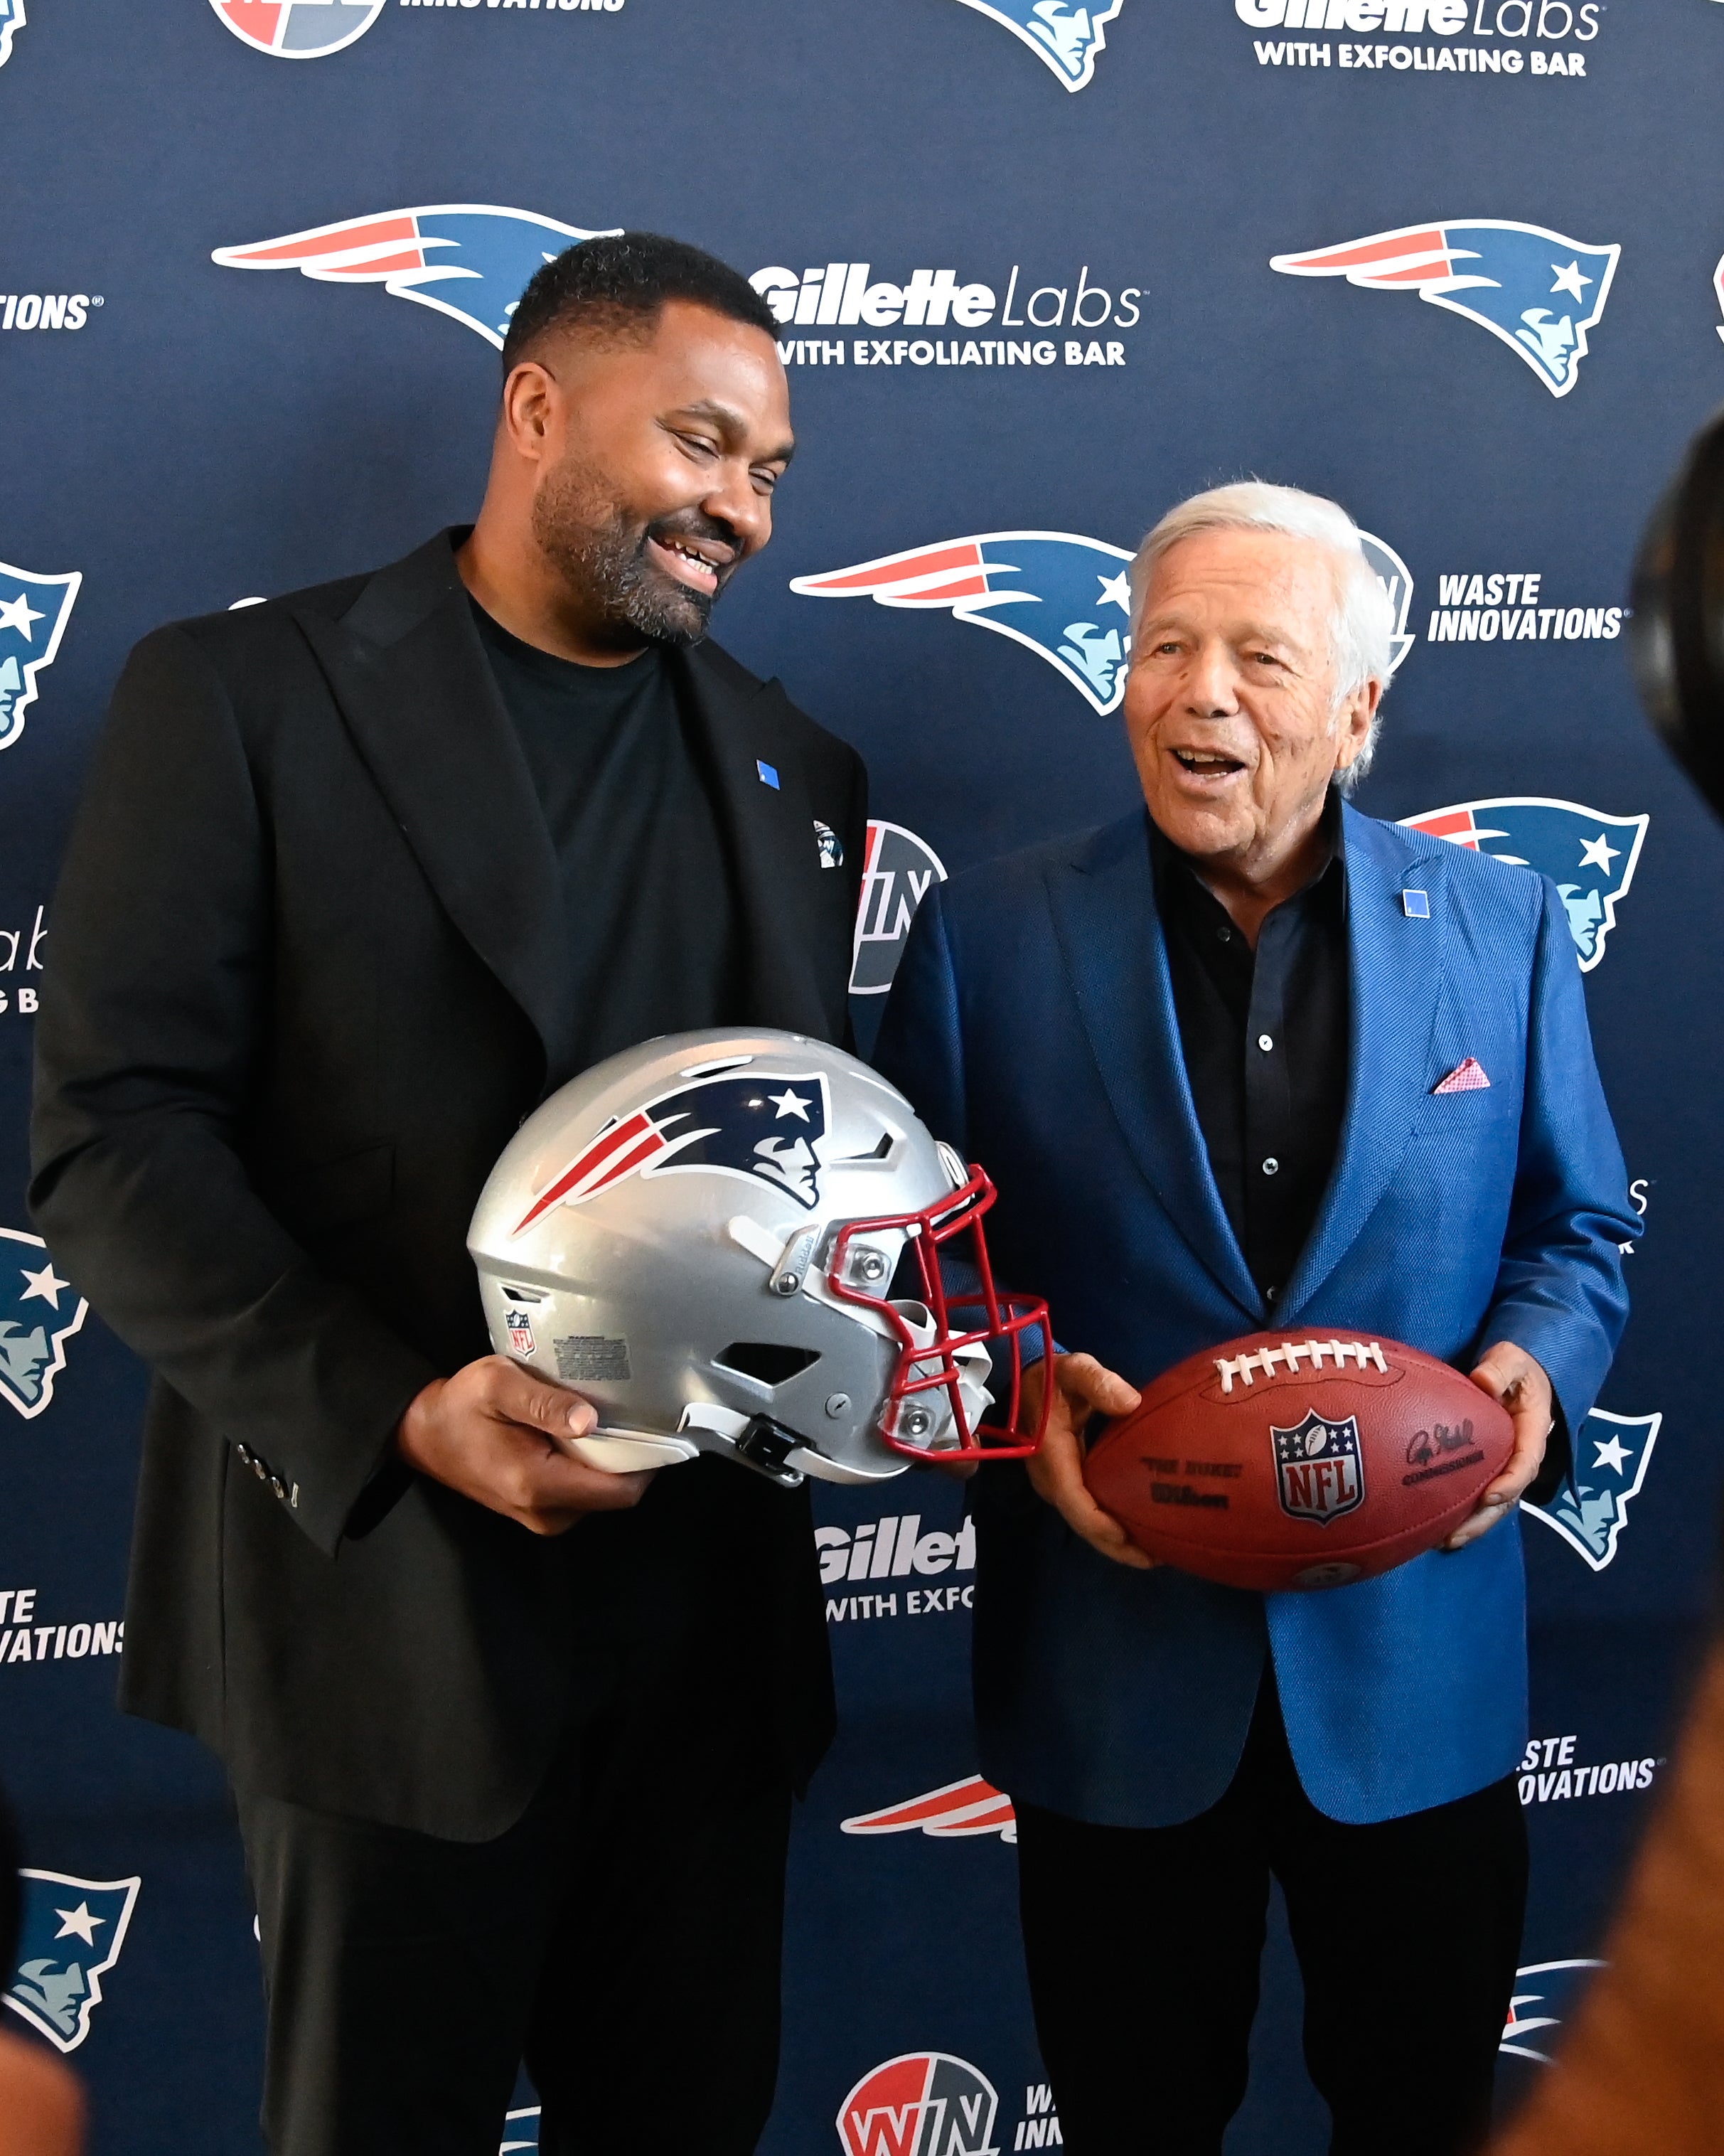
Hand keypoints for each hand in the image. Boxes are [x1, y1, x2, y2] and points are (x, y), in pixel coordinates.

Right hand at [396, 1355, 655, 1535]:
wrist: (423, 1434)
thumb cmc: (460, 1405)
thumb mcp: (498, 1385)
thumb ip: (544, 1402)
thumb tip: (591, 1420)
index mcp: (537, 1483)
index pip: (618, 1491)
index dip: (648, 1463)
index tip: (661, 1428)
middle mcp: (543, 1512)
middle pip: (615, 1495)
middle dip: (631, 1459)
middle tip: (635, 1415)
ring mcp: (540, 1517)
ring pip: (600, 1496)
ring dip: (611, 1464)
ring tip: (610, 1421)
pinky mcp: (537, 1512)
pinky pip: (582, 1494)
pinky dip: (591, 1469)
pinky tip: (585, 1438)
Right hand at [1023, 1352, 1156, 1569]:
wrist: (1022, 1381)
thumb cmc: (1051, 1377)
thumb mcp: (1074, 1370)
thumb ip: (1099, 1382)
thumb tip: (1132, 1403)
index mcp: (1052, 1456)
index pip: (1075, 1500)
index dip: (1101, 1525)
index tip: (1131, 1540)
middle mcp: (1051, 1479)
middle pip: (1083, 1523)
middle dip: (1116, 1546)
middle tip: (1157, 1559)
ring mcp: (1055, 1485)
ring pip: (1084, 1522)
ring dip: (1115, 1542)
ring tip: (1154, 1552)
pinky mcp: (1064, 1484)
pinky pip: (1086, 1512)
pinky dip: (1110, 1527)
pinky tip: (1136, 1531)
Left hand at [1442, 1340, 1552, 1550]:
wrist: (1520, 1373)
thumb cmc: (1515, 1367)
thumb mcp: (1511, 1359)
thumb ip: (1499, 1369)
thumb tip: (1481, 1383)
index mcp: (1532, 1431)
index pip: (1526, 1462)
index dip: (1510, 1482)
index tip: (1488, 1495)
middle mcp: (1522, 1455)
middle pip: (1508, 1496)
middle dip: (1483, 1519)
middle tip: (1453, 1536)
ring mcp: (1507, 1465)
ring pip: (1495, 1504)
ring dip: (1473, 1524)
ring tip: (1442, 1542)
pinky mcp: (1491, 1469)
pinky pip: (1481, 1495)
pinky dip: (1465, 1513)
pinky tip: (1439, 1527)